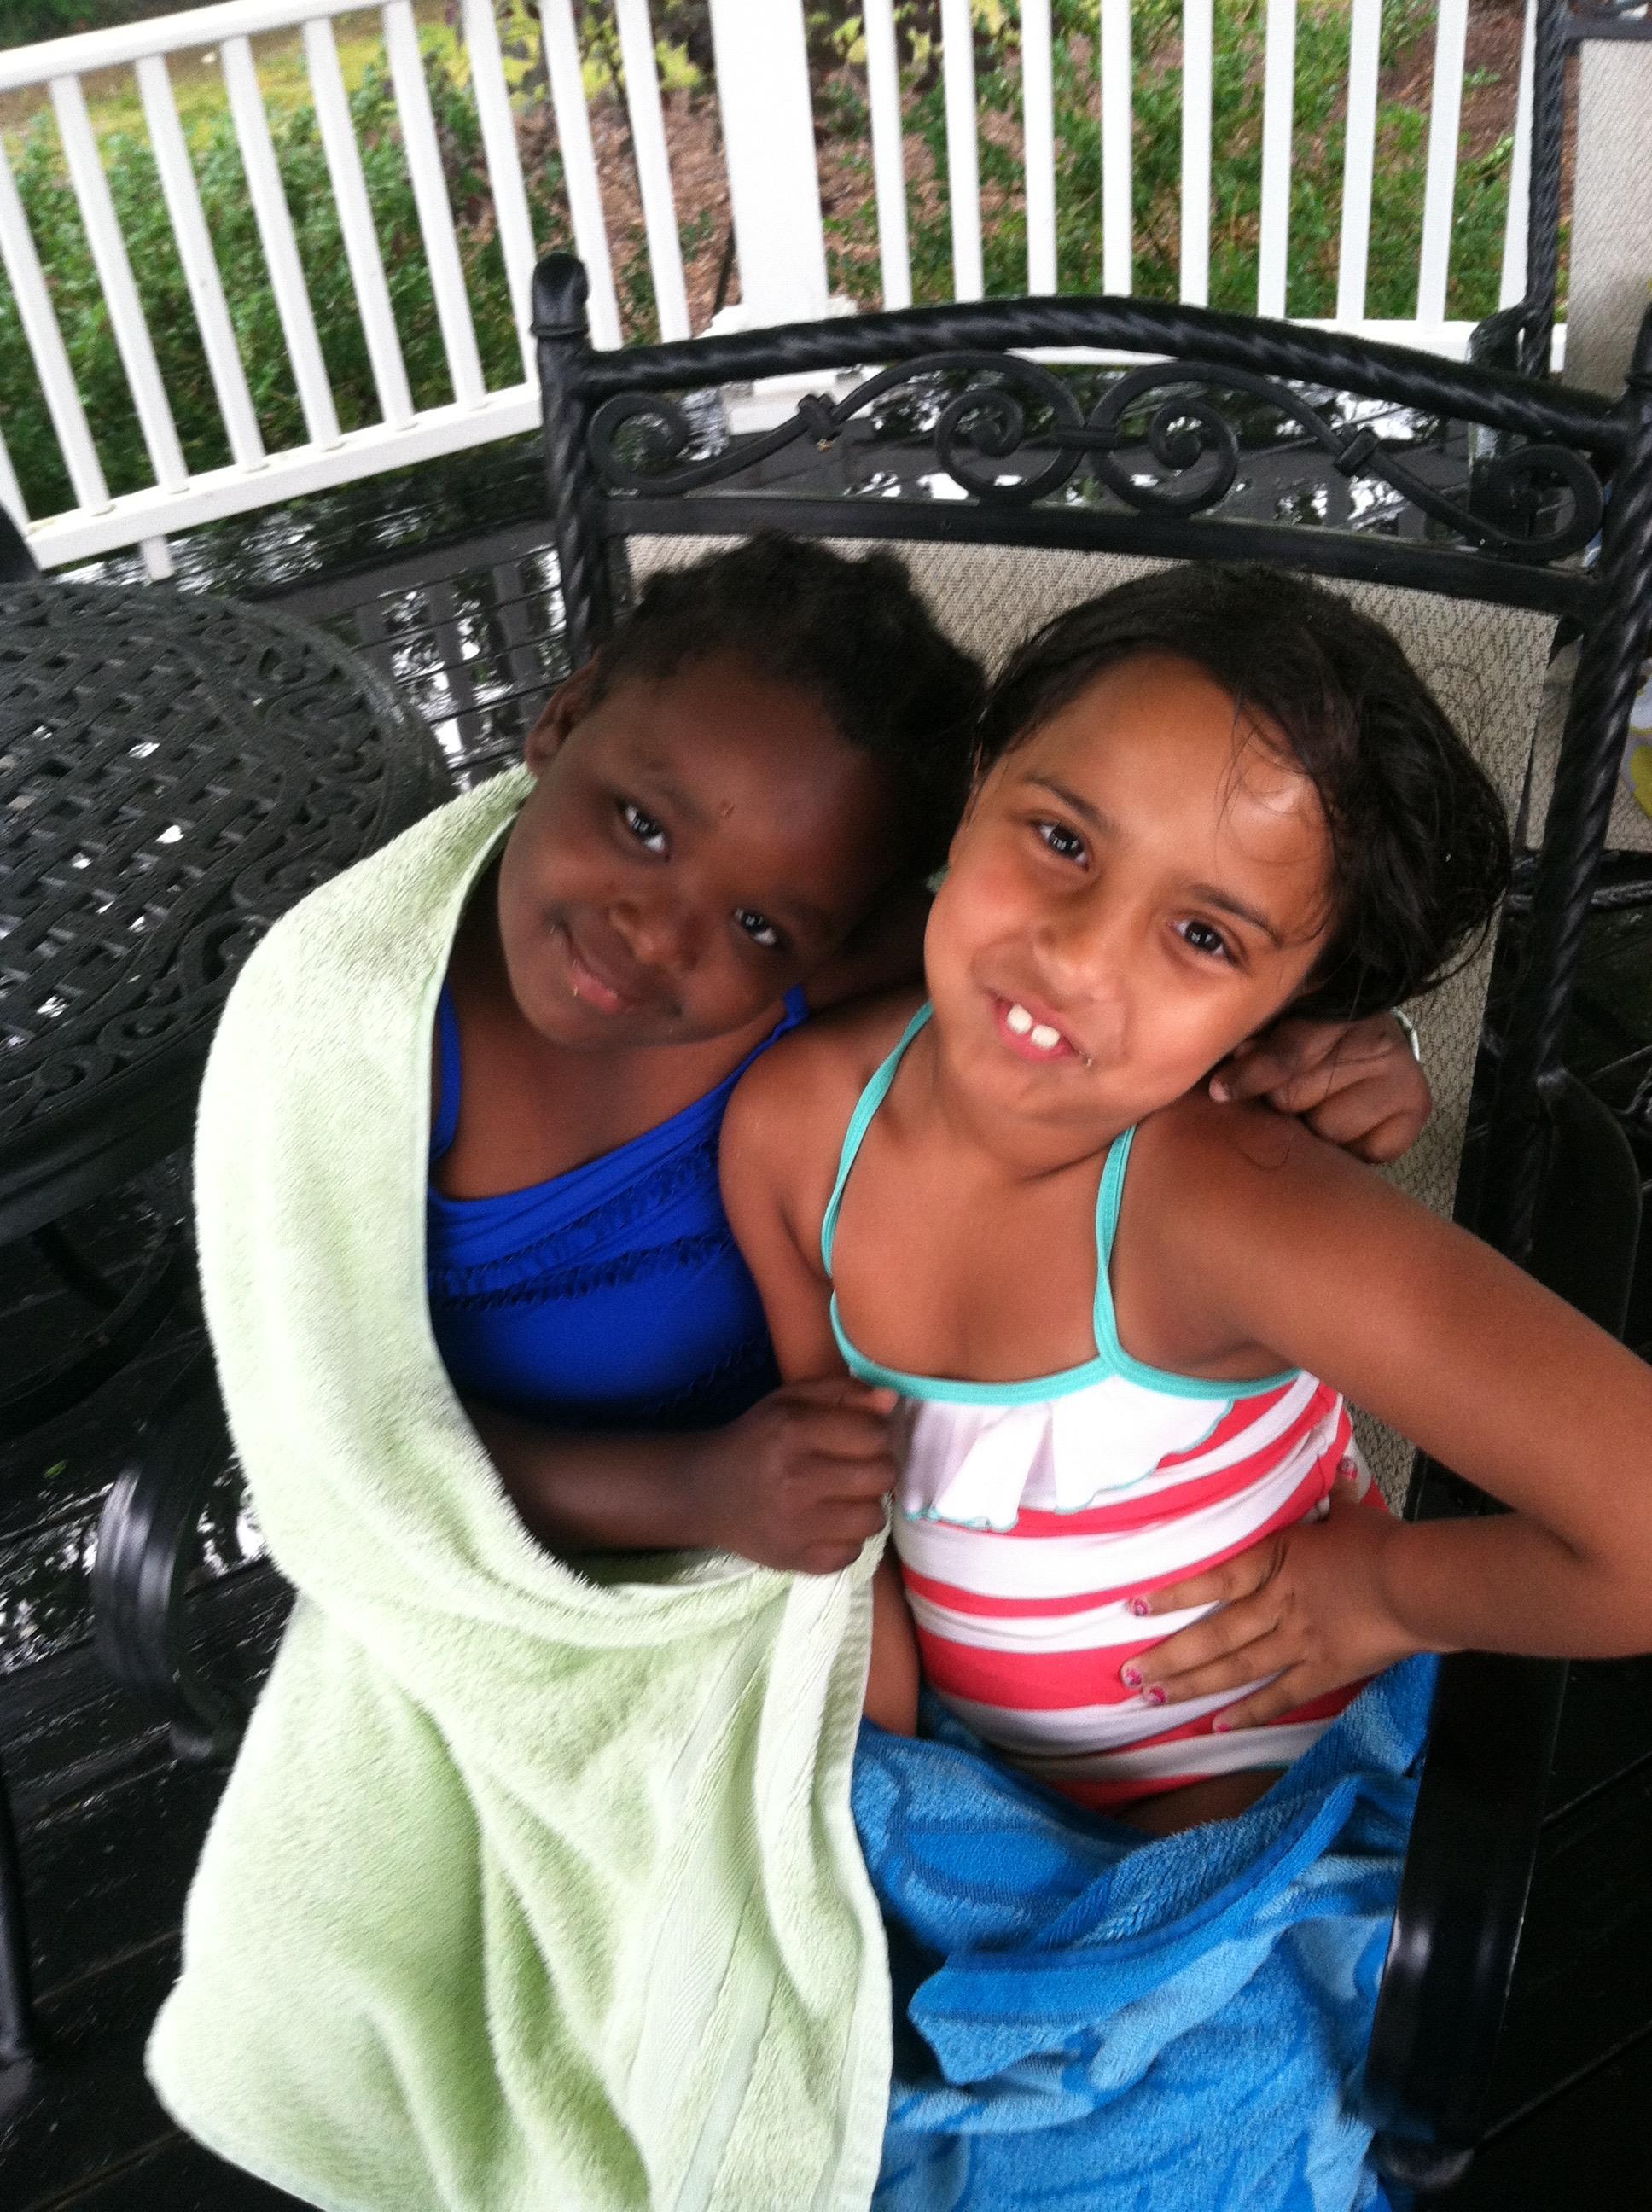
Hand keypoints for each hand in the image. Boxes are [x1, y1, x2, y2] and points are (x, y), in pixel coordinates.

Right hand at [688, 1377, 899, 1574]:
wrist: (706, 1493)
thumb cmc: (756, 1440)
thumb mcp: (790, 1401)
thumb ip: (843, 1392)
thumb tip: (891, 1399)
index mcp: (793, 1432)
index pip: (875, 1435)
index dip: (876, 1434)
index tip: (861, 1438)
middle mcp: (796, 1480)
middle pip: (882, 1476)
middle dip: (876, 1468)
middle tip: (856, 1468)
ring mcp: (797, 1526)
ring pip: (874, 1518)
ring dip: (865, 1506)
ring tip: (843, 1497)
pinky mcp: (798, 1561)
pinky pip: (854, 1553)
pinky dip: (846, 1539)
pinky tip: (826, 1524)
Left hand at [1121, 1481, 1421, 1729]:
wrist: (1419, 1585)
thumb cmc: (1384, 1544)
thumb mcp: (1351, 1513)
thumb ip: (1335, 1495)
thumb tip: (1337, 1466)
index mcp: (1277, 1562)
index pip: (1214, 1581)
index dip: (1174, 1596)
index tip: (1135, 1608)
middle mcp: (1277, 1606)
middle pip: (1213, 1635)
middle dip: (1168, 1656)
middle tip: (1130, 1674)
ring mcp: (1298, 1642)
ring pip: (1235, 1668)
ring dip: (1193, 1684)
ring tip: (1155, 1697)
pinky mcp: (1324, 1671)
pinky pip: (1280, 1697)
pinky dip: (1249, 1712)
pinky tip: (1219, 1724)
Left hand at [1208, 1012, 1429, 1162]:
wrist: (1370, 1043)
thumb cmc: (1312, 1040)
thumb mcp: (1280, 1031)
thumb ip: (1253, 1047)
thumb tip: (1222, 1084)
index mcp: (1334, 1010)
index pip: (1288, 1051)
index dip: (1253, 1073)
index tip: (1220, 1092)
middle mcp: (1375, 1036)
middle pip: (1296, 1098)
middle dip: (1281, 1104)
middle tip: (1287, 1098)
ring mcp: (1402, 1072)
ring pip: (1327, 1129)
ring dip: (1314, 1127)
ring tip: (1320, 1108)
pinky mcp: (1417, 1107)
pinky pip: (1364, 1151)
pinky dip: (1349, 1149)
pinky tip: (1350, 1126)